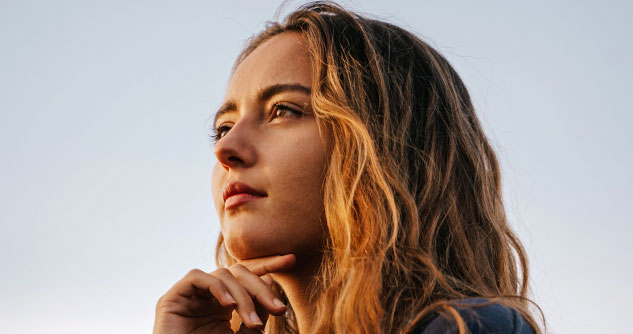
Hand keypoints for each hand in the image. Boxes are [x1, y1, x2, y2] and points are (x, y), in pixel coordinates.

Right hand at [153, 254, 295, 333]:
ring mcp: (190, 295)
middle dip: (261, 288)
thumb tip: (268, 280)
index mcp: (224, 303)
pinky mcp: (172, 298)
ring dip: (243, 296)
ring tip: (253, 323)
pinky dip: (217, 287)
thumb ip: (256, 313)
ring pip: (222, 274)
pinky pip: (197, 277)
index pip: (247, 276)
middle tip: (279, 309)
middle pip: (239, 273)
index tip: (291, 261)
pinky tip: (229, 305)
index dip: (268, 265)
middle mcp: (207, 295)